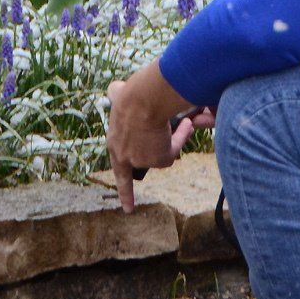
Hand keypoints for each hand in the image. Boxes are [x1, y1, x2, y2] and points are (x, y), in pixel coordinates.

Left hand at [104, 65, 197, 212]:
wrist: (143, 100)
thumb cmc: (132, 95)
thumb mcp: (119, 93)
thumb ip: (116, 93)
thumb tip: (115, 88)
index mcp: (113, 143)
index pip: (119, 170)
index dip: (125, 190)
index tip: (128, 209)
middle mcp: (124, 156)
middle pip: (144, 160)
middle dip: (156, 154)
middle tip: (166, 148)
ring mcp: (141, 160)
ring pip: (163, 153)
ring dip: (171, 139)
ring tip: (180, 122)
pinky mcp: (158, 159)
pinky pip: (174, 151)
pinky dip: (181, 138)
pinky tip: (186, 124)